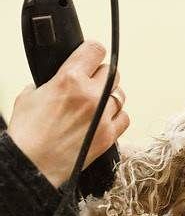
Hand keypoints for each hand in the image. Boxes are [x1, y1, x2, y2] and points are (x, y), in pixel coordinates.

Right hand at [7, 41, 129, 187]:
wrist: (33, 164)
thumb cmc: (29, 134)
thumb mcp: (30, 96)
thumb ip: (49, 83)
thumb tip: (56, 82)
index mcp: (70, 79)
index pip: (95, 50)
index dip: (93, 52)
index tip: (93, 56)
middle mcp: (91, 95)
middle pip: (112, 73)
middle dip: (102, 76)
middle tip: (93, 84)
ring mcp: (103, 116)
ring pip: (121, 95)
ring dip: (111, 97)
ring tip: (98, 104)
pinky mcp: (109, 135)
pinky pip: (125, 118)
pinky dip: (117, 117)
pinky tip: (106, 120)